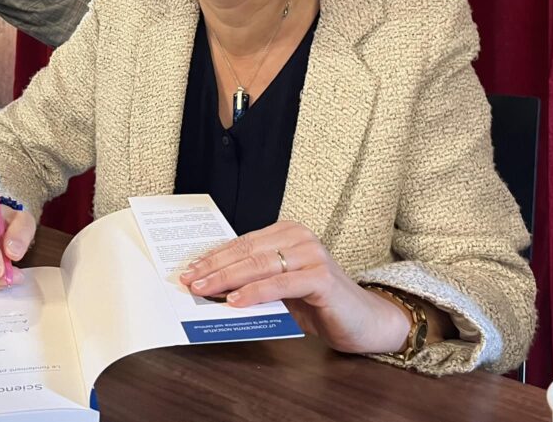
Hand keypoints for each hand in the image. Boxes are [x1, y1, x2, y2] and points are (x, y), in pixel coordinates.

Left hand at [179, 221, 410, 354]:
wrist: (364, 321)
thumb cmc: (318, 303)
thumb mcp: (281, 287)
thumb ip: (254, 280)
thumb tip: (212, 285)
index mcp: (287, 232)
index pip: (241, 243)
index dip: (213, 256)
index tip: (190, 269)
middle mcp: (299, 237)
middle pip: (246, 252)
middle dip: (213, 267)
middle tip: (189, 281)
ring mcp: (312, 255)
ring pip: (259, 266)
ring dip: (226, 279)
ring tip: (203, 290)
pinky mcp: (322, 277)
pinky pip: (280, 284)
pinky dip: (254, 293)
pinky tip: (235, 301)